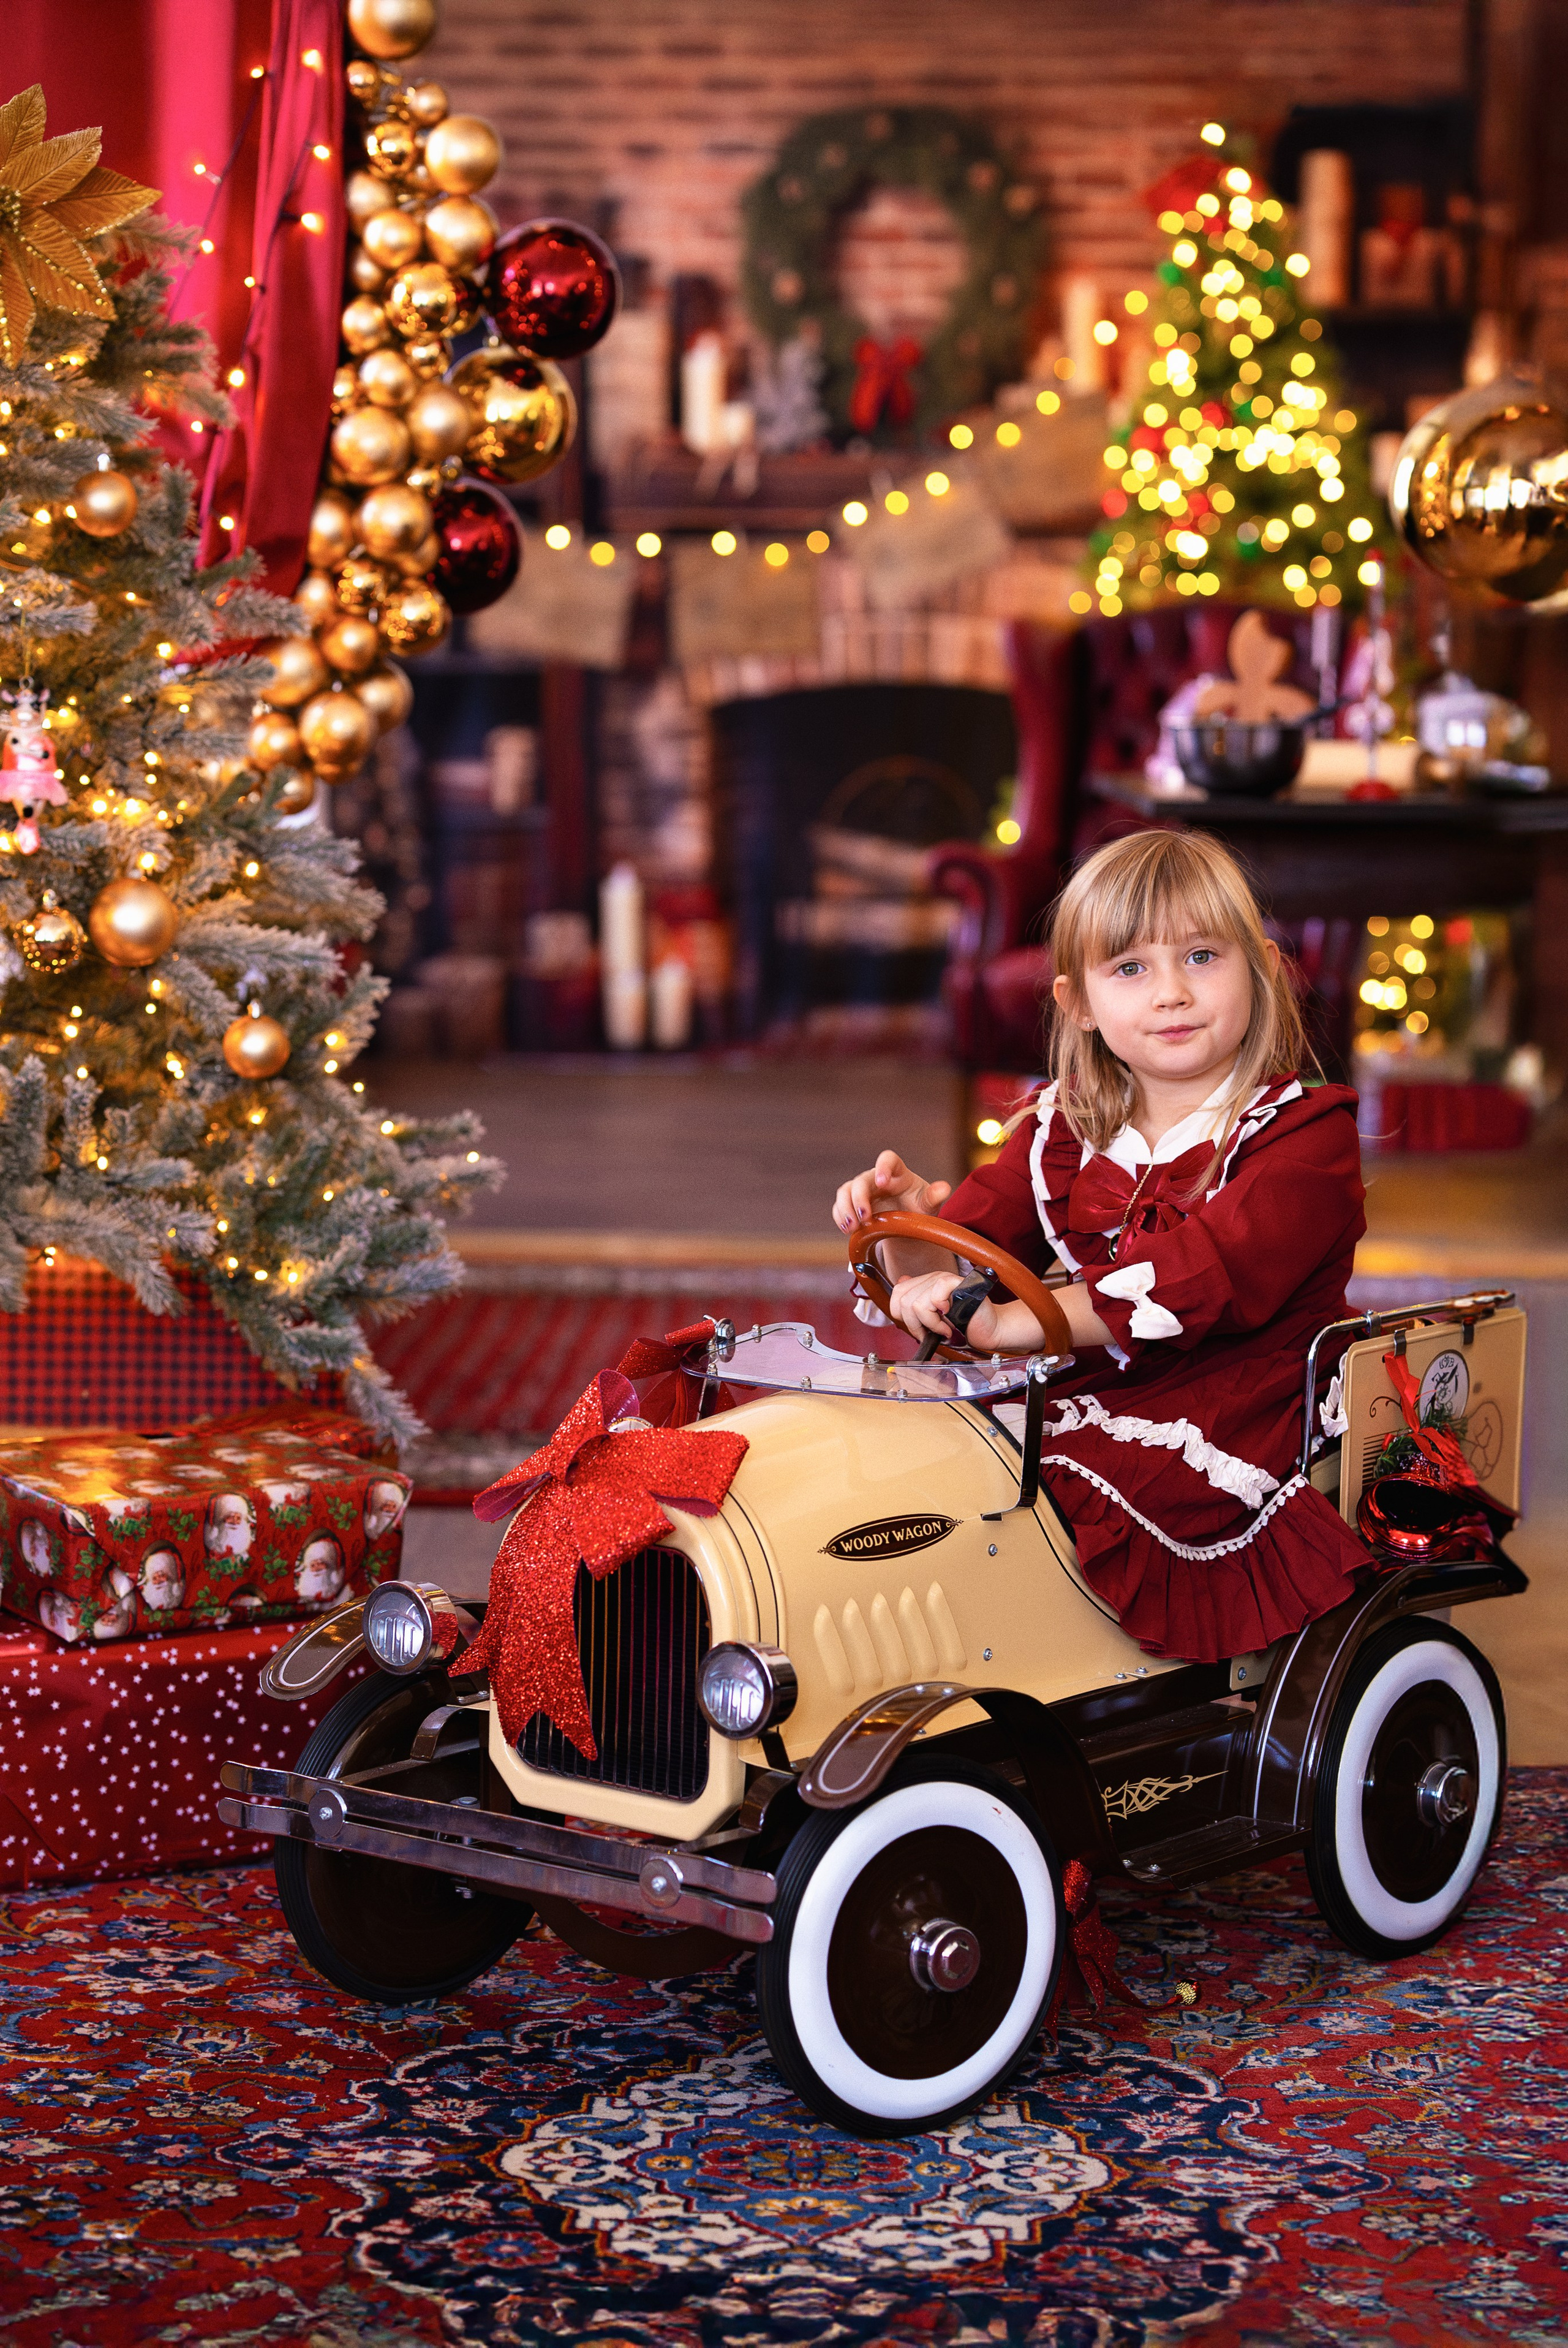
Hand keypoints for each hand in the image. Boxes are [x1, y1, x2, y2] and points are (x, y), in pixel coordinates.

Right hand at [833, 1149, 951, 1233]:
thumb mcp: (928, 1205)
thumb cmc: (919, 1208)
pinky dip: (840, 1216)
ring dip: (845, 1208)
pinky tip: (847, 1230)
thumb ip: (933, 1196)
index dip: (883, 1168)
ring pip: (846, 1191)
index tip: (882, 1182)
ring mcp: (863, 1191)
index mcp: (898, 1173)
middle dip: (859, 1198)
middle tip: (864, 1217)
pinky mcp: (852, 1204)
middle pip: (861, 1180)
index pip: (888, 1159)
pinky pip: (840, 1206)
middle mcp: (877, 1178)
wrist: (907, 1223)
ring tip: (852, 1227)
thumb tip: (944, 1188)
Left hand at [887, 1269, 964, 1343]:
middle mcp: (934, 1278)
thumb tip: (899, 1281)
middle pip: (903, 1301)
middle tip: (930, 1333)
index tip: (917, 1328)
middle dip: (914, 1325)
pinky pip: (934, 1297)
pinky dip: (938, 1319)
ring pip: (916, 1303)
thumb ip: (916, 1305)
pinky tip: (948, 1324)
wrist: (989, 1330)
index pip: (898, 1292)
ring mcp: (945, 1279)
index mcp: (926, 1284)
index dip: (901, 1315)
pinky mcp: (957, 1284)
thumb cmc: (963, 1326)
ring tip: (942, 1329)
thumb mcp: (932, 1320)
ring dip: (929, 1324)